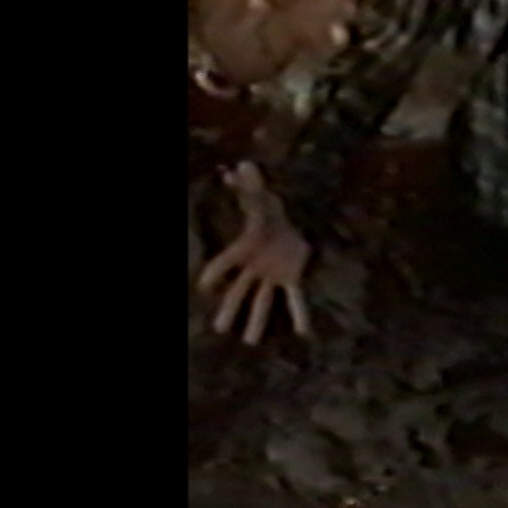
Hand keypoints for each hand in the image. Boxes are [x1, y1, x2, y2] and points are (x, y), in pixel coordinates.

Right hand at [196, 162, 313, 344]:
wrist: (286, 225)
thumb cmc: (269, 213)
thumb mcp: (263, 198)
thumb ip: (252, 185)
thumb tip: (242, 166)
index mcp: (246, 249)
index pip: (228, 261)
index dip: (217, 271)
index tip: (204, 285)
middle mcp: (255, 267)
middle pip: (240, 290)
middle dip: (232, 307)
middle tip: (219, 328)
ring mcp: (272, 275)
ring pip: (263, 300)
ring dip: (257, 319)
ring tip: (249, 341)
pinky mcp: (291, 277)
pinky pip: (295, 298)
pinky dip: (299, 313)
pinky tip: (303, 332)